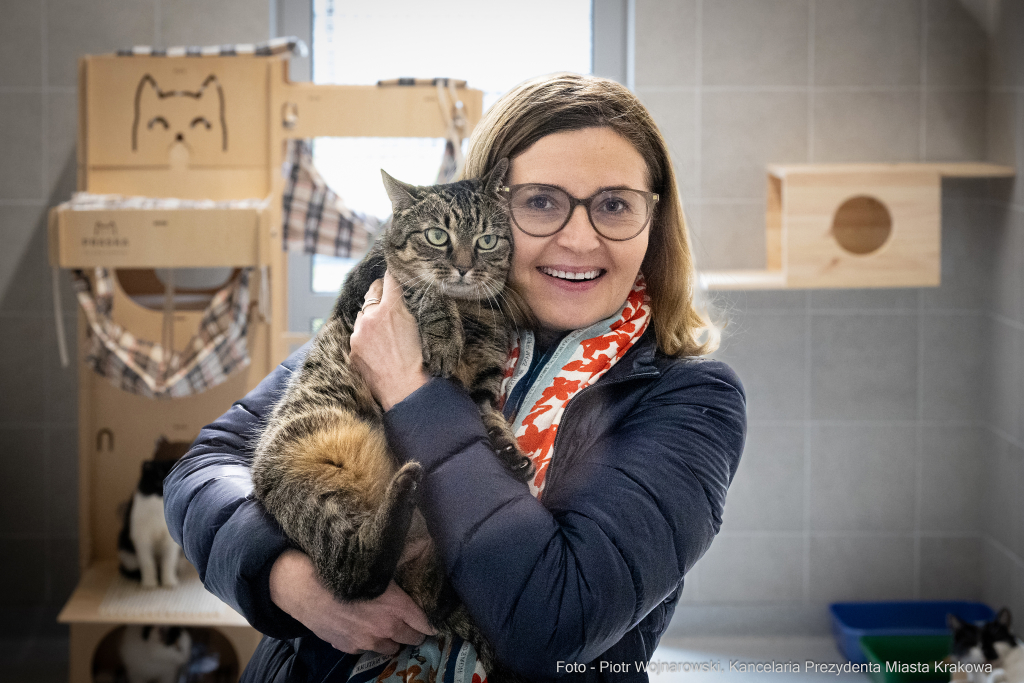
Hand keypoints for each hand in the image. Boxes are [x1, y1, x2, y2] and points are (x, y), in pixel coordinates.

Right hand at [268, 549, 434, 654]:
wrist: (305, 588)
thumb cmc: (341, 571)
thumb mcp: (376, 565)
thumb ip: (400, 566)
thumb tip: (421, 551)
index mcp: (397, 607)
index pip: (426, 623)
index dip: (431, 621)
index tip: (433, 619)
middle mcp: (386, 628)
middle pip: (412, 638)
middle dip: (413, 631)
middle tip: (410, 621)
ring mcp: (367, 642)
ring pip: (391, 647)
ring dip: (392, 638)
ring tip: (385, 625)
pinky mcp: (350, 648)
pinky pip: (368, 648)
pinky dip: (369, 641)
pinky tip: (362, 627)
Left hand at [350, 272, 428, 410]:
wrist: (408, 392)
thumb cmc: (423, 362)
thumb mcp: (423, 326)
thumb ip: (409, 306)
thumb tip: (405, 293)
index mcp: (391, 308)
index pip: (389, 278)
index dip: (395, 275)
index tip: (397, 273)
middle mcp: (370, 317)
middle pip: (372, 291)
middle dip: (381, 293)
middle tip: (390, 299)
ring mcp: (358, 335)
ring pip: (363, 315)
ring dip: (371, 318)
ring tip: (386, 333)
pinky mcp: (352, 351)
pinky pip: (358, 337)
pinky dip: (366, 339)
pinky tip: (380, 351)